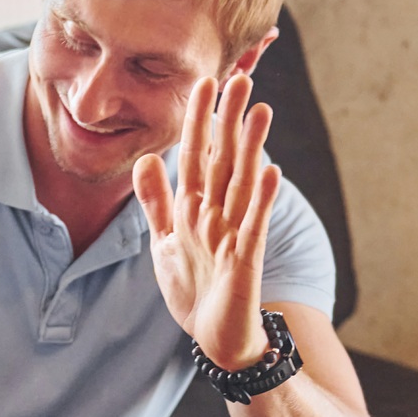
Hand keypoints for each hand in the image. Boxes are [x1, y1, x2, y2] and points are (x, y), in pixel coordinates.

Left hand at [133, 73, 283, 371]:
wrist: (216, 338)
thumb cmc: (197, 290)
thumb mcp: (166, 242)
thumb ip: (156, 202)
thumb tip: (146, 158)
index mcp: (196, 208)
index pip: (197, 155)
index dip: (199, 121)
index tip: (204, 82)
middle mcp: (219, 214)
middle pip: (225, 159)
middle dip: (230, 120)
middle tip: (240, 78)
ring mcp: (235, 235)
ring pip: (243, 183)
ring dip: (251, 148)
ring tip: (261, 110)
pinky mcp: (246, 260)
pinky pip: (254, 225)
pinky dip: (262, 199)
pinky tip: (271, 170)